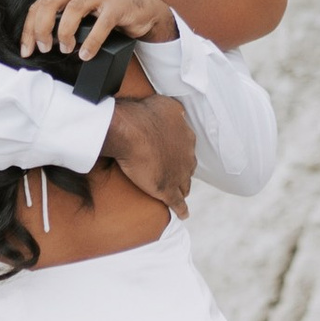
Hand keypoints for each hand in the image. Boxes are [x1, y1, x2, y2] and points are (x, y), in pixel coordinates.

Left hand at [24, 0, 174, 58]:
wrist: (144, 9)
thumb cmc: (108, 12)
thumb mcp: (81, 12)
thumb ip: (61, 20)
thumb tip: (41, 43)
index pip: (39, 5)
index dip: (29, 29)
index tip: (27, 50)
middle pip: (51, 3)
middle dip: (41, 29)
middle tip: (44, 48)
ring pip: (73, 10)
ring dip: (65, 33)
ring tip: (66, 49)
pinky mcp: (117, 6)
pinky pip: (100, 25)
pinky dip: (91, 42)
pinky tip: (86, 54)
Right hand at [100, 91, 194, 216]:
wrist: (131, 131)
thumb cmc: (145, 114)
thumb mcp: (167, 105)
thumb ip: (175, 112)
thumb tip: (179, 114)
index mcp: (187, 138)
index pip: (187, 149)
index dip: (180, 153)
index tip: (173, 154)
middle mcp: (187, 157)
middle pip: (188, 168)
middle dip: (183, 171)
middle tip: (173, 173)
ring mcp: (179, 175)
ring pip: (184, 185)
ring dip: (182, 188)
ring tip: (178, 193)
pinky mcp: (167, 189)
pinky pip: (178, 203)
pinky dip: (181, 210)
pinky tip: (184, 215)